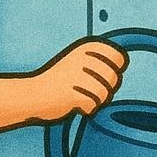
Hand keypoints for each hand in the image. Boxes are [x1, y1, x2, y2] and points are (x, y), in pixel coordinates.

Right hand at [0, 39, 126, 137]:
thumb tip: (123, 59)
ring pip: (105, 95)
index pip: (119, 58)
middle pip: (114, 79)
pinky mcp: (73, 94)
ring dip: (94, 100)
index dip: (114, 70)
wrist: (33, 94)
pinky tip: (73, 103)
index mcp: (86, 47)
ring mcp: (78, 76)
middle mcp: (83, 58)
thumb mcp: (79, 60)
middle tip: (85, 88)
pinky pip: (93, 107)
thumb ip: (99, 59)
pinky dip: (85, 109)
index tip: (98, 75)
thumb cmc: (59, 80)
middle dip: (104, 89)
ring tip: (78, 95)